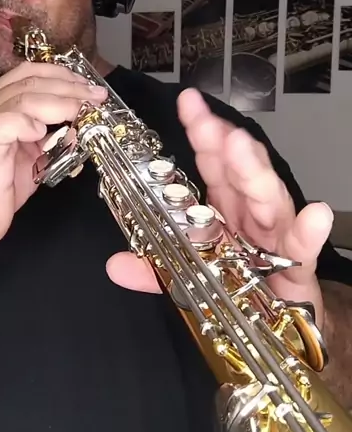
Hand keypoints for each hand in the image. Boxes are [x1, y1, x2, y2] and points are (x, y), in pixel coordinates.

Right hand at [0, 61, 106, 255]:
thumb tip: (79, 131)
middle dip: (70, 88)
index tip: (89, 87)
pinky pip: (4, 123)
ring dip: (60, 103)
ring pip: (23, 97)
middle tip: (97, 98)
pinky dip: (27, 123)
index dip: (62, 75)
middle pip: (30, 82)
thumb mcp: (29, 160)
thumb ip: (50, 142)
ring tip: (83, 113)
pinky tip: (42, 133)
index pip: (28, 74)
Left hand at [106, 88, 332, 328]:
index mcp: (224, 209)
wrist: (281, 328)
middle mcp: (250, 214)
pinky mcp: (297, 266)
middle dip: (224, 145)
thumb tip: (115, 266)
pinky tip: (316, 215)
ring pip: (268, 198)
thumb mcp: (190, 278)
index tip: (189, 104)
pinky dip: (309, 231)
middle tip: (211, 125)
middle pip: (239, 172)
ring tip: (242, 150)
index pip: (212, 164)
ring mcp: (275, 236)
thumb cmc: (242, 290)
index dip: (202, 133)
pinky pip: (302, 248)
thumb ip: (156, 271)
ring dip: (255, 173)